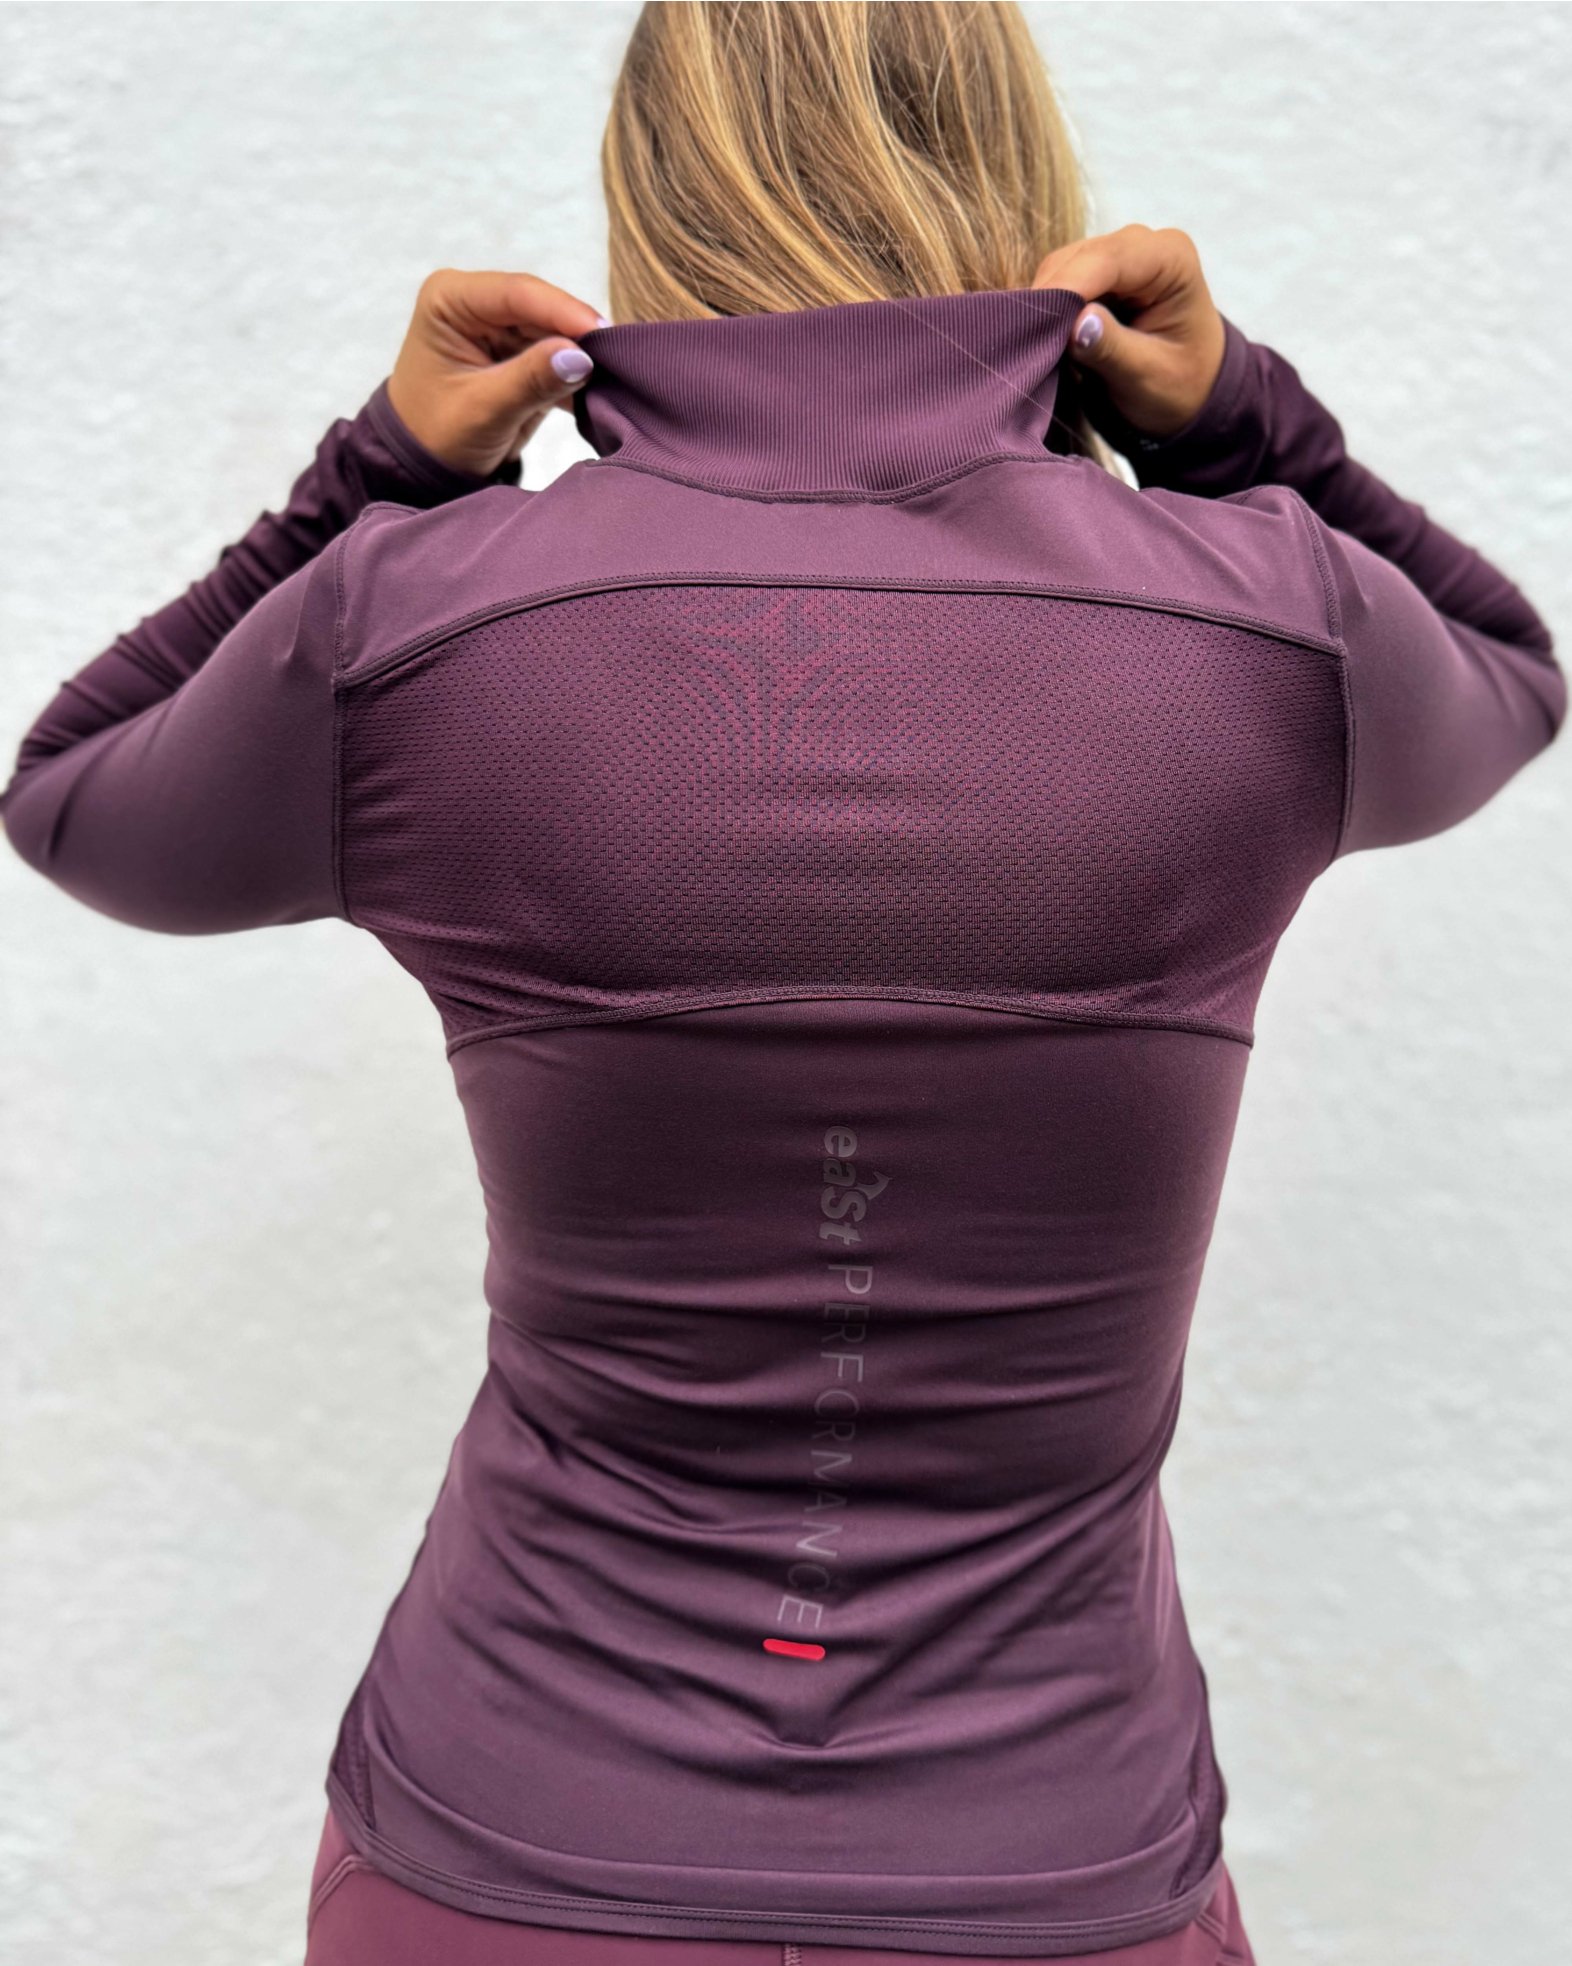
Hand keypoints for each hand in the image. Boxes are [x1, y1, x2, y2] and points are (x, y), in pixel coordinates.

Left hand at [385, 268, 606, 477]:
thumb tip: (581, 357)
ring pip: (557, 331)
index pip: (516, 294)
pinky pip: (559, 354)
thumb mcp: (482, 410)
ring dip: (584, 356)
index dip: (562, 311)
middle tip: (621, 356)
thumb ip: (530, 380)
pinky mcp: (521, 351)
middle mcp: (477, 302)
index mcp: (450, 300)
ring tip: (618, 374)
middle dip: (579, 334)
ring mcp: (501, 326)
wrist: (424, 466)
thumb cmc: (436, 436)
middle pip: (542, 309)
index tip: (601, 333)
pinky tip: (603, 390)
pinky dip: (579, 374)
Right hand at [1032, 225, 1226, 440]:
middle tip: (1024, 347)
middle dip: (1049, 300)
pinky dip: (1046, 310)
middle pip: (1077, 259)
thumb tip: (1076, 325)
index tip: (1034, 325)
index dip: (1067, 288)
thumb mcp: (1150, 376)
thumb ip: (1113, 349)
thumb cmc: (1181, 385)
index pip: (1109, 260)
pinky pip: (1057, 282)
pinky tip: (1041, 339)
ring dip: (1043, 307)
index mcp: (1171, 259)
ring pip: (1059, 268)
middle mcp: (1143, 246)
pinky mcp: (1096, 272)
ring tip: (1033, 348)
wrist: (1191, 389)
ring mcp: (1117, 256)